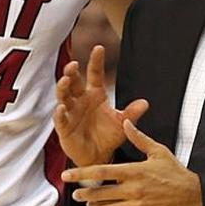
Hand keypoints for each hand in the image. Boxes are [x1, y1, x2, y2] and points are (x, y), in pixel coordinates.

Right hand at [54, 45, 148, 166]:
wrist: (98, 157)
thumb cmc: (108, 137)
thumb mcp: (122, 123)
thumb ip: (131, 113)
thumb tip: (145, 103)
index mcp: (95, 94)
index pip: (94, 74)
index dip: (96, 61)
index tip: (99, 48)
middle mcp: (80, 100)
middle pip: (74, 82)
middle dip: (72, 72)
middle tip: (73, 64)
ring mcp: (71, 113)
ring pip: (63, 96)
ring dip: (63, 88)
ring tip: (65, 80)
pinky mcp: (64, 128)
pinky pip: (60, 119)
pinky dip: (59, 114)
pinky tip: (61, 108)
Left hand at [63, 120, 202, 205]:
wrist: (194, 196)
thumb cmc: (175, 172)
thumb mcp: (158, 151)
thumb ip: (138, 138)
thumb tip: (124, 122)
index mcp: (134, 171)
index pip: (101, 171)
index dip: (81, 173)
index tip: (67, 175)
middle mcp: (133, 190)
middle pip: (99, 193)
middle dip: (84, 193)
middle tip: (76, 193)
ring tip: (90, 202)